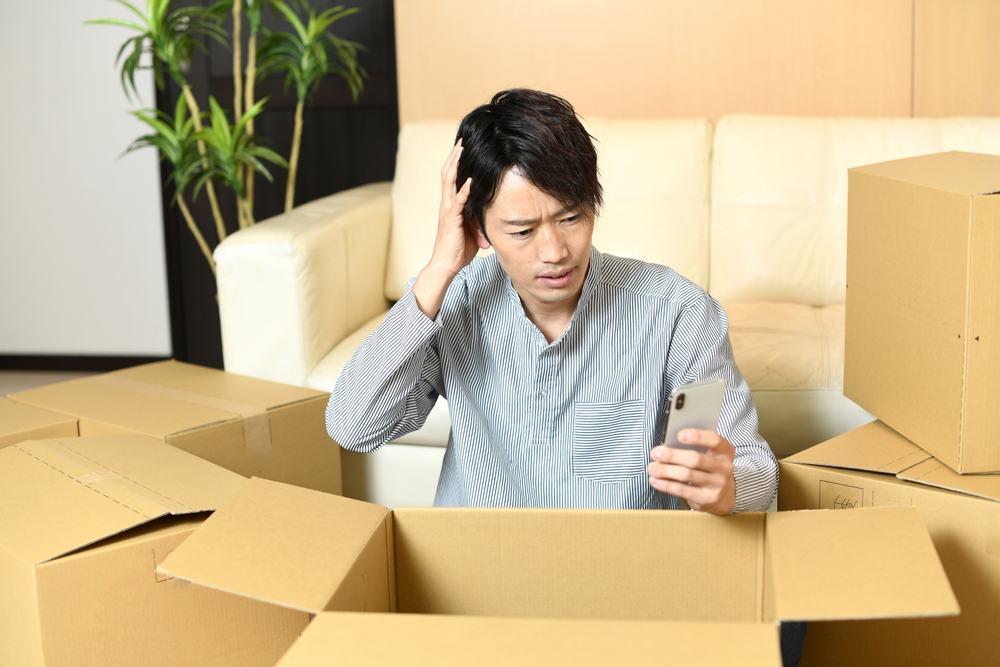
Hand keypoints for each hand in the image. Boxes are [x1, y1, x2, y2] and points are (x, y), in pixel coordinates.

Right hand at [412, 140, 477, 318]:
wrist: (446, 265)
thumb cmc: (459, 249)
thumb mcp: (474, 231)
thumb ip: (480, 221)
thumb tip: (493, 219)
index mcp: (451, 205)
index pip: (452, 178)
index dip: (456, 162)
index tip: (464, 147)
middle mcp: (447, 204)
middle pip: (448, 174)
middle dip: (455, 156)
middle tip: (462, 140)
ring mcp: (448, 211)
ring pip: (449, 182)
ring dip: (456, 166)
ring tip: (462, 150)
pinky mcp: (451, 220)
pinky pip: (458, 202)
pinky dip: (464, 190)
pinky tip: (471, 180)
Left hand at [647, 429, 735, 514]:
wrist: (723, 496)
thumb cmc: (709, 469)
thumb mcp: (709, 455)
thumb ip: (695, 447)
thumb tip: (669, 444)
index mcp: (725, 451)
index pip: (714, 440)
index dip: (697, 436)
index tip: (679, 435)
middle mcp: (724, 467)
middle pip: (695, 459)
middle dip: (672, 455)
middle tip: (656, 453)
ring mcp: (717, 484)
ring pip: (686, 475)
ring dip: (665, 470)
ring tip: (652, 468)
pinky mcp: (707, 499)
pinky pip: (682, 490)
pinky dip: (666, 485)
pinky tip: (656, 480)